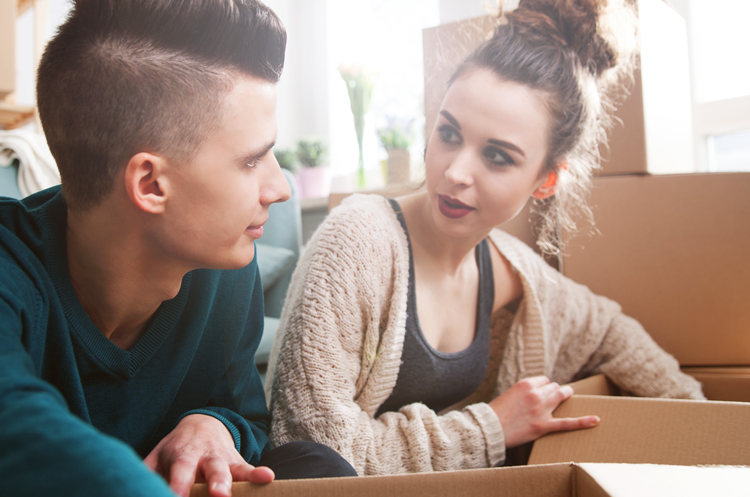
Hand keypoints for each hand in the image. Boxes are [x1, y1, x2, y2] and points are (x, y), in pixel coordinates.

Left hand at [144, 414, 273, 496]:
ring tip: (229, 493)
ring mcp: (222, 459)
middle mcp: (203, 456)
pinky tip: (268, 478)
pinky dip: (258, 474)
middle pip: (208, 470)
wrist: (205, 423)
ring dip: (233, 481)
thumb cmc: (176, 448)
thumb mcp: (158, 456)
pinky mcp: (238, 463)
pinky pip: (248, 469)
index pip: (179, 473)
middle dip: (212, 484)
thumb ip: (145, 472)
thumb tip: (128, 487)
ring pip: (229, 470)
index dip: (177, 487)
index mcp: (181, 455)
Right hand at [488, 376, 598, 447]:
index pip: (544, 380)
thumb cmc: (496, 413)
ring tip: (568, 396)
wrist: (489, 429)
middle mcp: (535, 394)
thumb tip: (534, 396)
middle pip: (554, 387)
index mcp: (525, 384)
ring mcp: (541, 410)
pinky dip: (582, 422)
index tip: (542, 392)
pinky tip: (595, 420)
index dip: (544, 386)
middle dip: (555, 391)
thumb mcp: (508, 395)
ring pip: (560, 397)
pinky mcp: (543, 425)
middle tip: (555, 396)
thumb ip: (523, 393)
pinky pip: (566, 423)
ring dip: (565, 395)